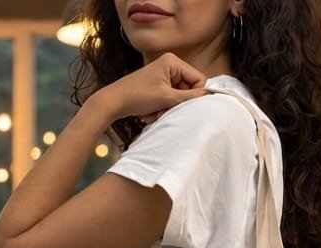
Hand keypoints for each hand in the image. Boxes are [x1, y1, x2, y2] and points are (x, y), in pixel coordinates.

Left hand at [91, 53, 209, 124]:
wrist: (112, 102)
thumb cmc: (136, 96)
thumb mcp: (166, 98)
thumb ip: (189, 96)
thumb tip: (208, 95)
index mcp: (173, 61)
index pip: (198, 79)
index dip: (195, 95)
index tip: (185, 107)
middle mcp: (169, 64)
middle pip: (188, 89)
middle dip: (177, 104)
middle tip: (164, 111)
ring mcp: (162, 75)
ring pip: (177, 97)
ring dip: (167, 108)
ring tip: (153, 112)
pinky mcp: (156, 85)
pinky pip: (167, 99)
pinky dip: (160, 108)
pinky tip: (148, 112)